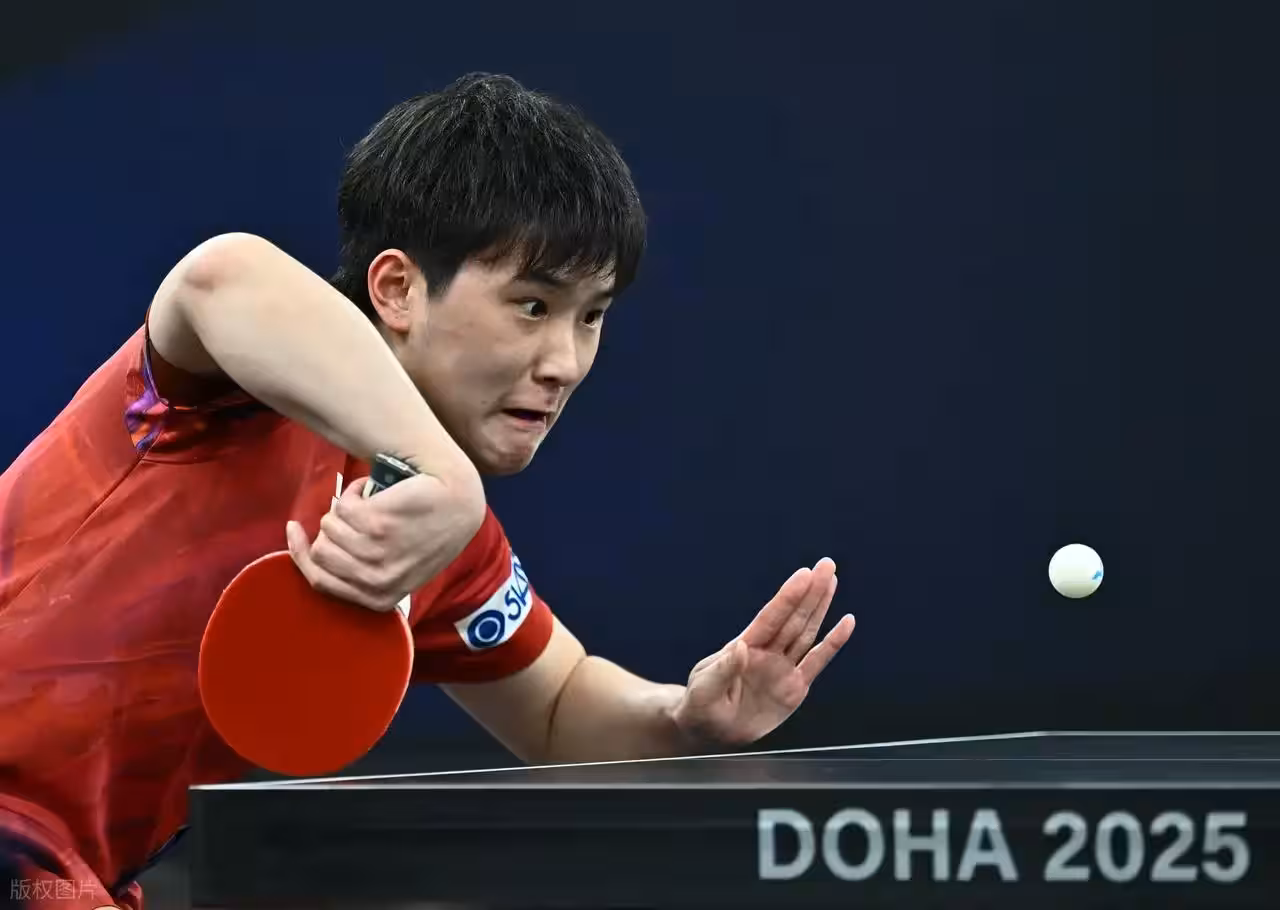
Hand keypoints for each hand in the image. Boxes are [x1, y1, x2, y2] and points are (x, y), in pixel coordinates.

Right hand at [285, 472, 484, 610]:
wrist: (458, 498)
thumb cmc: (430, 527)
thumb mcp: (400, 563)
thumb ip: (363, 569)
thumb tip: (316, 553)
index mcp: (379, 598)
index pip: (320, 581)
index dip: (301, 555)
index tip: (295, 531)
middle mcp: (376, 581)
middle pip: (321, 552)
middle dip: (330, 527)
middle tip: (354, 512)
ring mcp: (376, 554)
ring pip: (329, 526)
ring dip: (345, 507)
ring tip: (372, 500)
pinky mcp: (377, 525)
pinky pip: (342, 506)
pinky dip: (354, 491)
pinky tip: (374, 489)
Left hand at [671, 558, 853, 746]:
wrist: (710, 731)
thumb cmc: (700, 705)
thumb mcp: (704, 690)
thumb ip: (722, 670)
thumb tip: (739, 647)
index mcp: (745, 647)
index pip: (771, 618)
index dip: (788, 597)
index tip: (804, 574)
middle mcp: (767, 652)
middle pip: (793, 618)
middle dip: (811, 591)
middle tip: (827, 565)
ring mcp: (783, 668)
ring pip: (806, 632)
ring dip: (820, 607)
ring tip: (832, 581)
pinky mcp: (795, 688)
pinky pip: (817, 662)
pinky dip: (833, 643)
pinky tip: (846, 623)